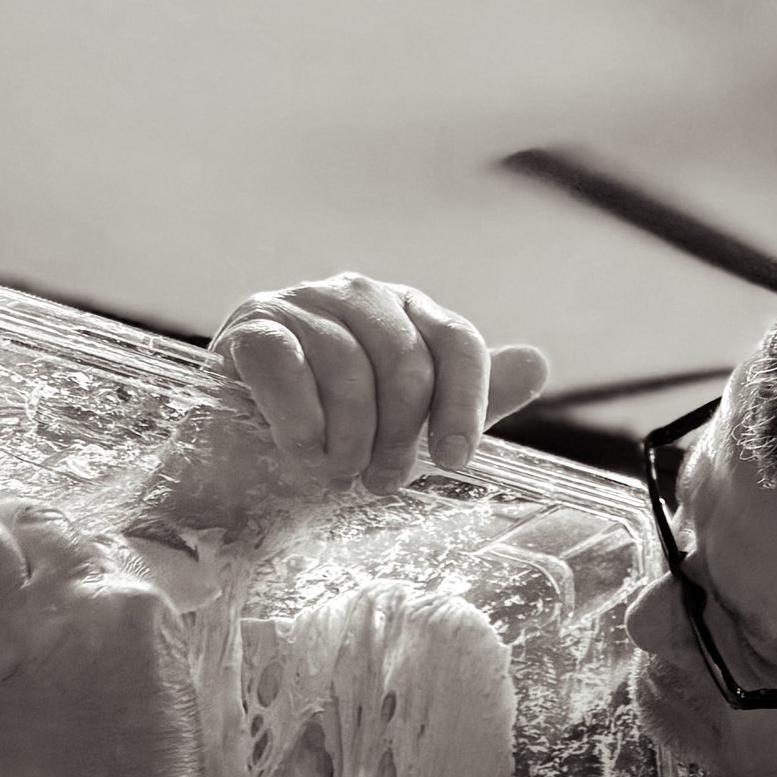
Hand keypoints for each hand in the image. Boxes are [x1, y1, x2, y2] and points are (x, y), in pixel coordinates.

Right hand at [212, 274, 551, 493]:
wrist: (237, 468)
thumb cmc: (327, 443)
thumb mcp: (404, 428)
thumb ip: (462, 398)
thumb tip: (539, 363)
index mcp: (403, 312)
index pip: (457, 341)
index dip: (464, 404)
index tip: (453, 460)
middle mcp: (354, 294)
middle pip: (406, 360)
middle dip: (399, 435)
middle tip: (380, 482)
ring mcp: (297, 304)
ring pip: (347, 369)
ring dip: (347, 440)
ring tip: (334, 476)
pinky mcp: (248, 328)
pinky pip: (288, 367)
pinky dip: (300, 423)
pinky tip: (300, 454)